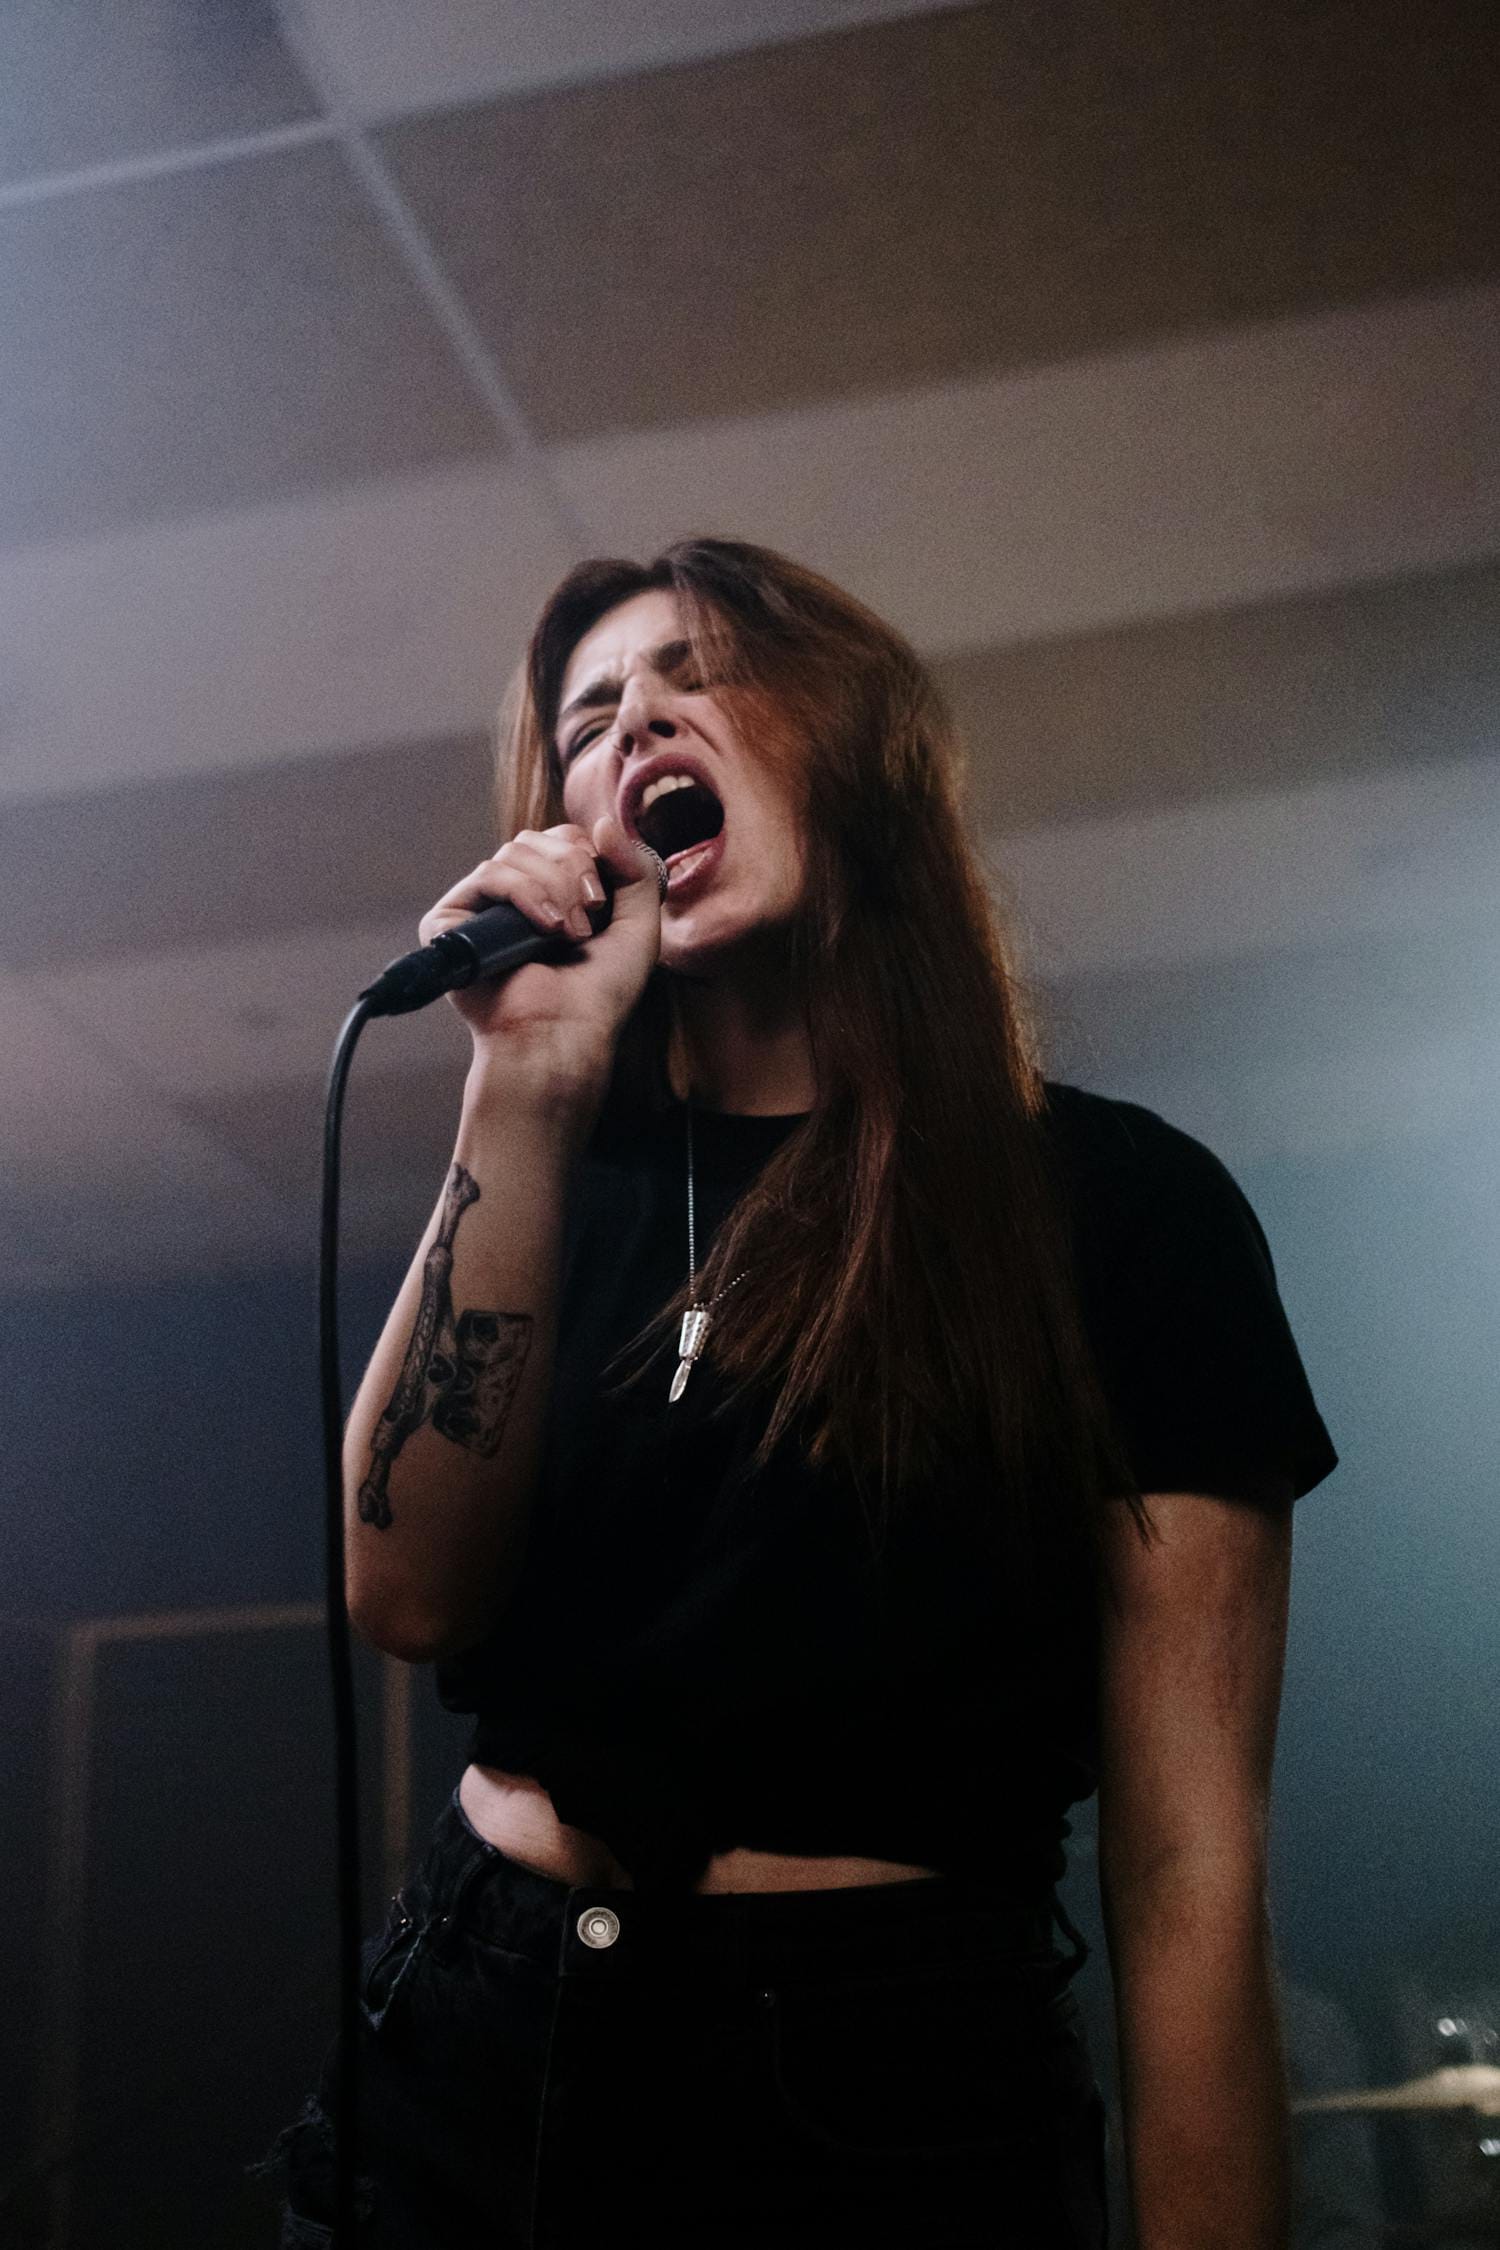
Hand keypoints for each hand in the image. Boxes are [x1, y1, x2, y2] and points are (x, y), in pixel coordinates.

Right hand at [417, 817, 662, 1093]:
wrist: (564, 1036)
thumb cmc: (598, 997)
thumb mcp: (638, 927)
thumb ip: (635, 870)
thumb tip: (601, 822)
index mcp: (552, 895)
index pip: (562, 838)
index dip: (587, 854)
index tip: (603, 899)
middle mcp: (513, 898)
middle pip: (539, 838)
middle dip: (574, 869)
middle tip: (590, 915)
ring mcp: (480, 908)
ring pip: (516, 851)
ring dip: (554, 887)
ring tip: (568, 933)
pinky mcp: (450, 922)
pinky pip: (489, 874)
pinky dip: (525, 893)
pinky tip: (545, 928)